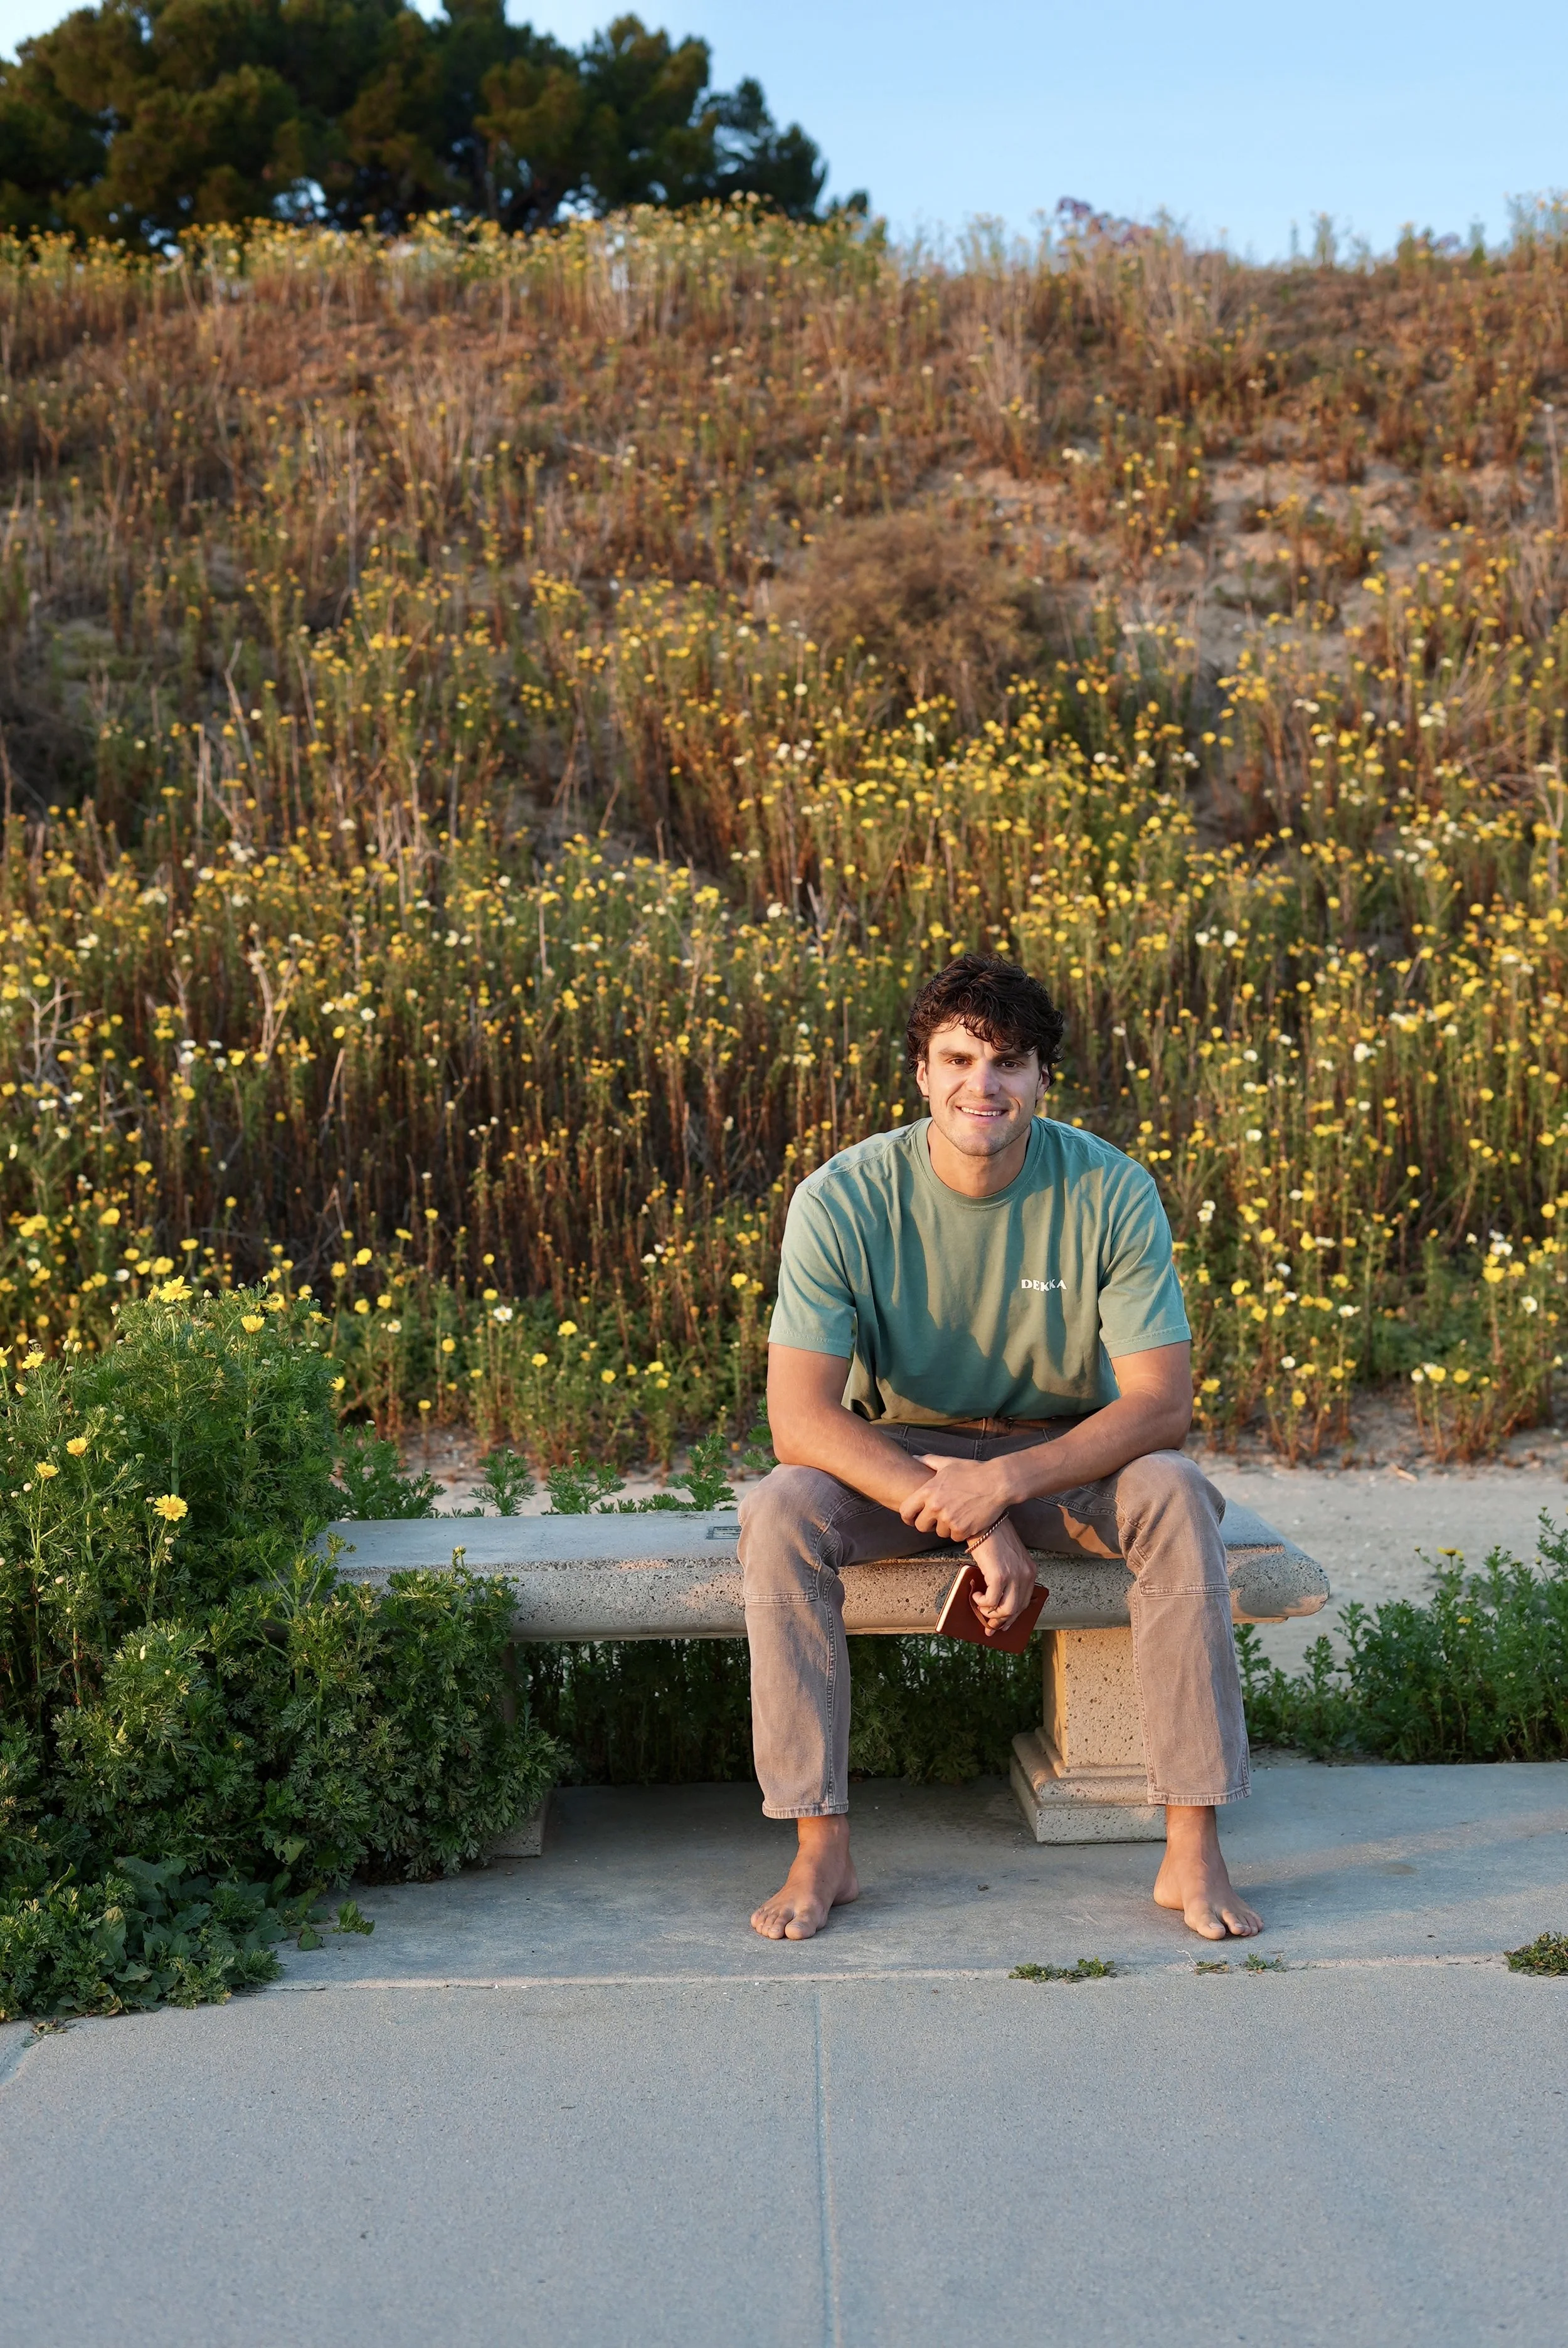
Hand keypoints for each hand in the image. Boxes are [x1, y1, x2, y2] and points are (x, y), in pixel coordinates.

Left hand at [899, 1454, 1016, 1542]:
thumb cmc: (973, 1471)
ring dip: (946, 1527)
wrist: (998, 1482)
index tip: (913, 1518)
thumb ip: (929, 1461)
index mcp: (928, 1491)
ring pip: (939, 1532)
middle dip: (928, 1524)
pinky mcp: (962, 1529)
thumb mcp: (949, 1463)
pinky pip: (954, 1537)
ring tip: (957, 1515)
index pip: (906, 1511)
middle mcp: (935, 1507)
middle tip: (938, 1519)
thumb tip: (914, 1458)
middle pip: (921, 1526)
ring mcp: (948, 1519)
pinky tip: (967, 1520)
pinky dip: (960, 1532)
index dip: (908, 1517)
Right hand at [968, 1520, 1037, 1632]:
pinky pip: (991, 1601)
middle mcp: (1026, 1575)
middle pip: (1016, 1610)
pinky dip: (981, 1602)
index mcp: (1030, 1571)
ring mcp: (1014, 1576)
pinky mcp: (999, 1575)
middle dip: (1000, 1621)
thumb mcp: (1006, 1559)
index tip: (1001, 1625)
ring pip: (1006, 1610)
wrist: (984, 1521)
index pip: (1024, 1603)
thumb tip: (996, 1600)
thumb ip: (1007, 1577)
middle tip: (988, 1626)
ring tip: (979, 1604)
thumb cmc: (992, 1537)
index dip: (1012, 1618)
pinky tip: (975, 1594)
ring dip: (990, 1612)